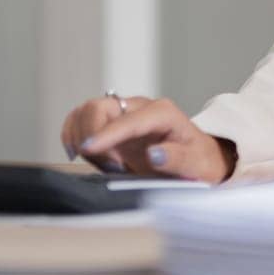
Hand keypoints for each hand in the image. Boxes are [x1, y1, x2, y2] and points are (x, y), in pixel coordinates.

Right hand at [59, 95, 230, 180]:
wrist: (200, 158)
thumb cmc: (199, 161)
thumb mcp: (197, 163)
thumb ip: (177, 159)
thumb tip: (154, 154)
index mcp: (162, 113)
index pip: (126, 120)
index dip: (104, 134)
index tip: (87, 149)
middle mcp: (139, 108)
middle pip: (98, 107)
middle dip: (92, 137)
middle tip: (111, 167)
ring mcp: (123, 114)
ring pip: (85, 112)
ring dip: (82, 137)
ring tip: (104, 163)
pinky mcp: (112, 125)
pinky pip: (81, 120)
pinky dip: (74, 135)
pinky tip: (83, 154)